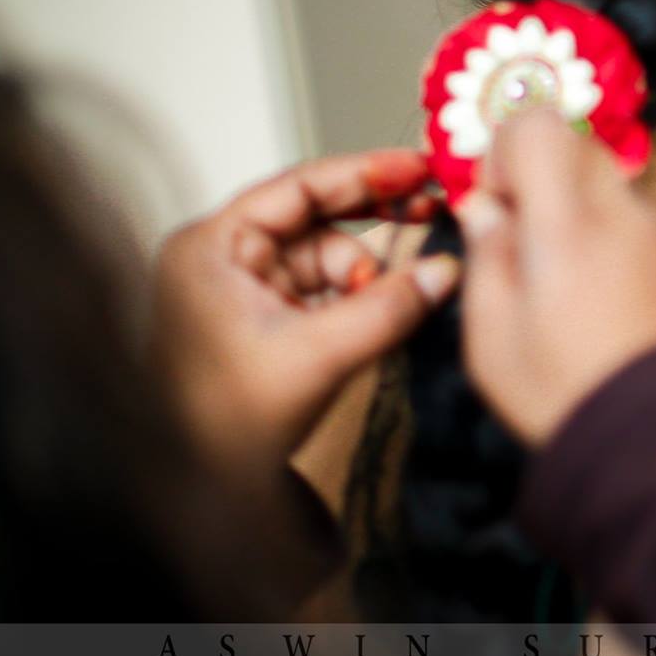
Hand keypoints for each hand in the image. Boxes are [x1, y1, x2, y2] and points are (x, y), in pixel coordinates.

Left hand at [154, 150, 454, 483]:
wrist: (208, 487)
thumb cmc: (233, 420)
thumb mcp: (321, 355)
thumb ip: (389, 307)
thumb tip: (446, 271)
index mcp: (212, 247)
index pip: (296, 187)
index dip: (363, 174)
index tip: (418, 167)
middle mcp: (223, 256)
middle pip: (315, 216)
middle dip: (373, 218)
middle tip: (431, 207)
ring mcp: (244, 286)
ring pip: (329, 255)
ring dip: (367, 276)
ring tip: (389, 304)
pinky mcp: (265, 316)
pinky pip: (326, 287)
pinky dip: (358, 297)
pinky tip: (379, 313)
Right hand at [455, 110, 655, 445]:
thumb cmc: (566, 395)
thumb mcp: (493, 338)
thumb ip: (486, 256)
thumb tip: (484, 206)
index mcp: (568, 224)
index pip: (539, 126)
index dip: (506, 153)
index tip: (497, 206)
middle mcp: (626, 216)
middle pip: (581, 149)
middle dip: (545, 180)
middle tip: (528, 245)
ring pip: (615, 191)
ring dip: (584, 218)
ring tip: (571, 293)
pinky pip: (645, 229)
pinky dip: (620, 246)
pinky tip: (611, 308)